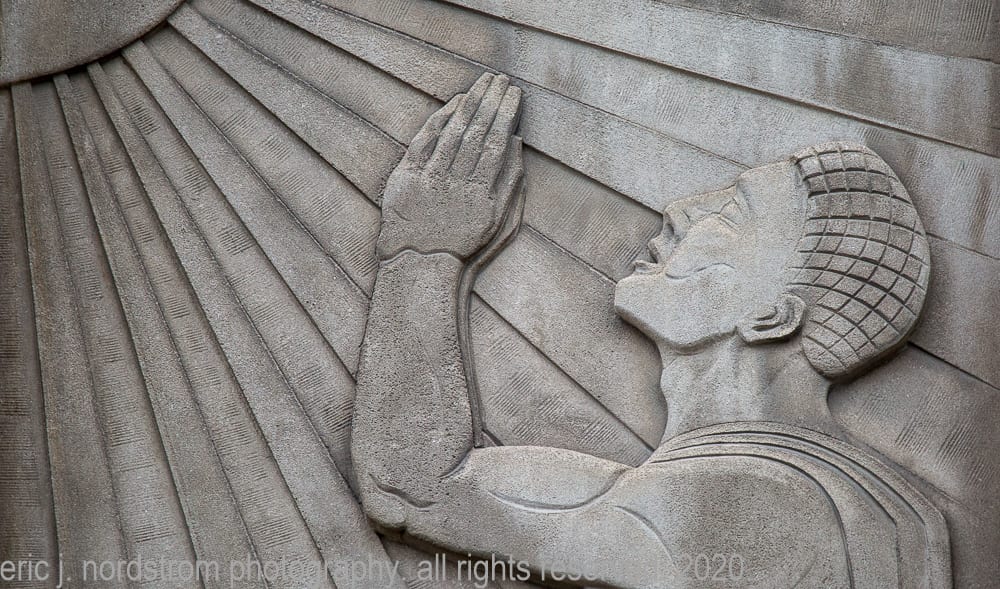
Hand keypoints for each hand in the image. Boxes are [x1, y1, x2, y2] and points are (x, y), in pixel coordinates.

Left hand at [377, 73, 523, 259]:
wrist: (422, 262)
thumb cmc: (465, 244)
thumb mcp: (498, 223)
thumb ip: (510, 185)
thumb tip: (517, 146)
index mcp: (481, 192)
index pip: (497, 142)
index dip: (506, 115)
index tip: (515, 93)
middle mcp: (456, 182)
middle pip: (477, 132)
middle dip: (491, 102)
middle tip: (502, 79)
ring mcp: (431, 178)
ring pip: (454, 132)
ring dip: (470, 103)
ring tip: (483, 82)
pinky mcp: (408, 176)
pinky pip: (426, 140)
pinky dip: (441, 120)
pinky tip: (455, 103)